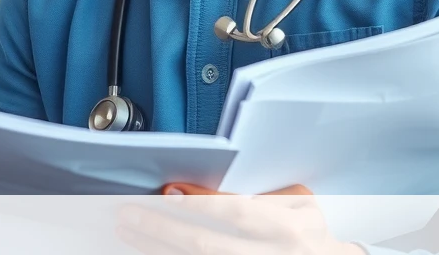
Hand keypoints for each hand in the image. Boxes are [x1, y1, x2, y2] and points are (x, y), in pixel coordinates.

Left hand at [115, 182, 365, 254]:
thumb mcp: (300, 202)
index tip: (166, 192)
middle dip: (162, 229)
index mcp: (291, 228)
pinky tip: (150, 251)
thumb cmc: (310, 231)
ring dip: (158, 249)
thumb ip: (259, 192)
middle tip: (129, 214)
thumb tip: (198, 189)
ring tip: (128, 234)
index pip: (237, 212)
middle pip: (208, 245)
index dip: (199, 204)